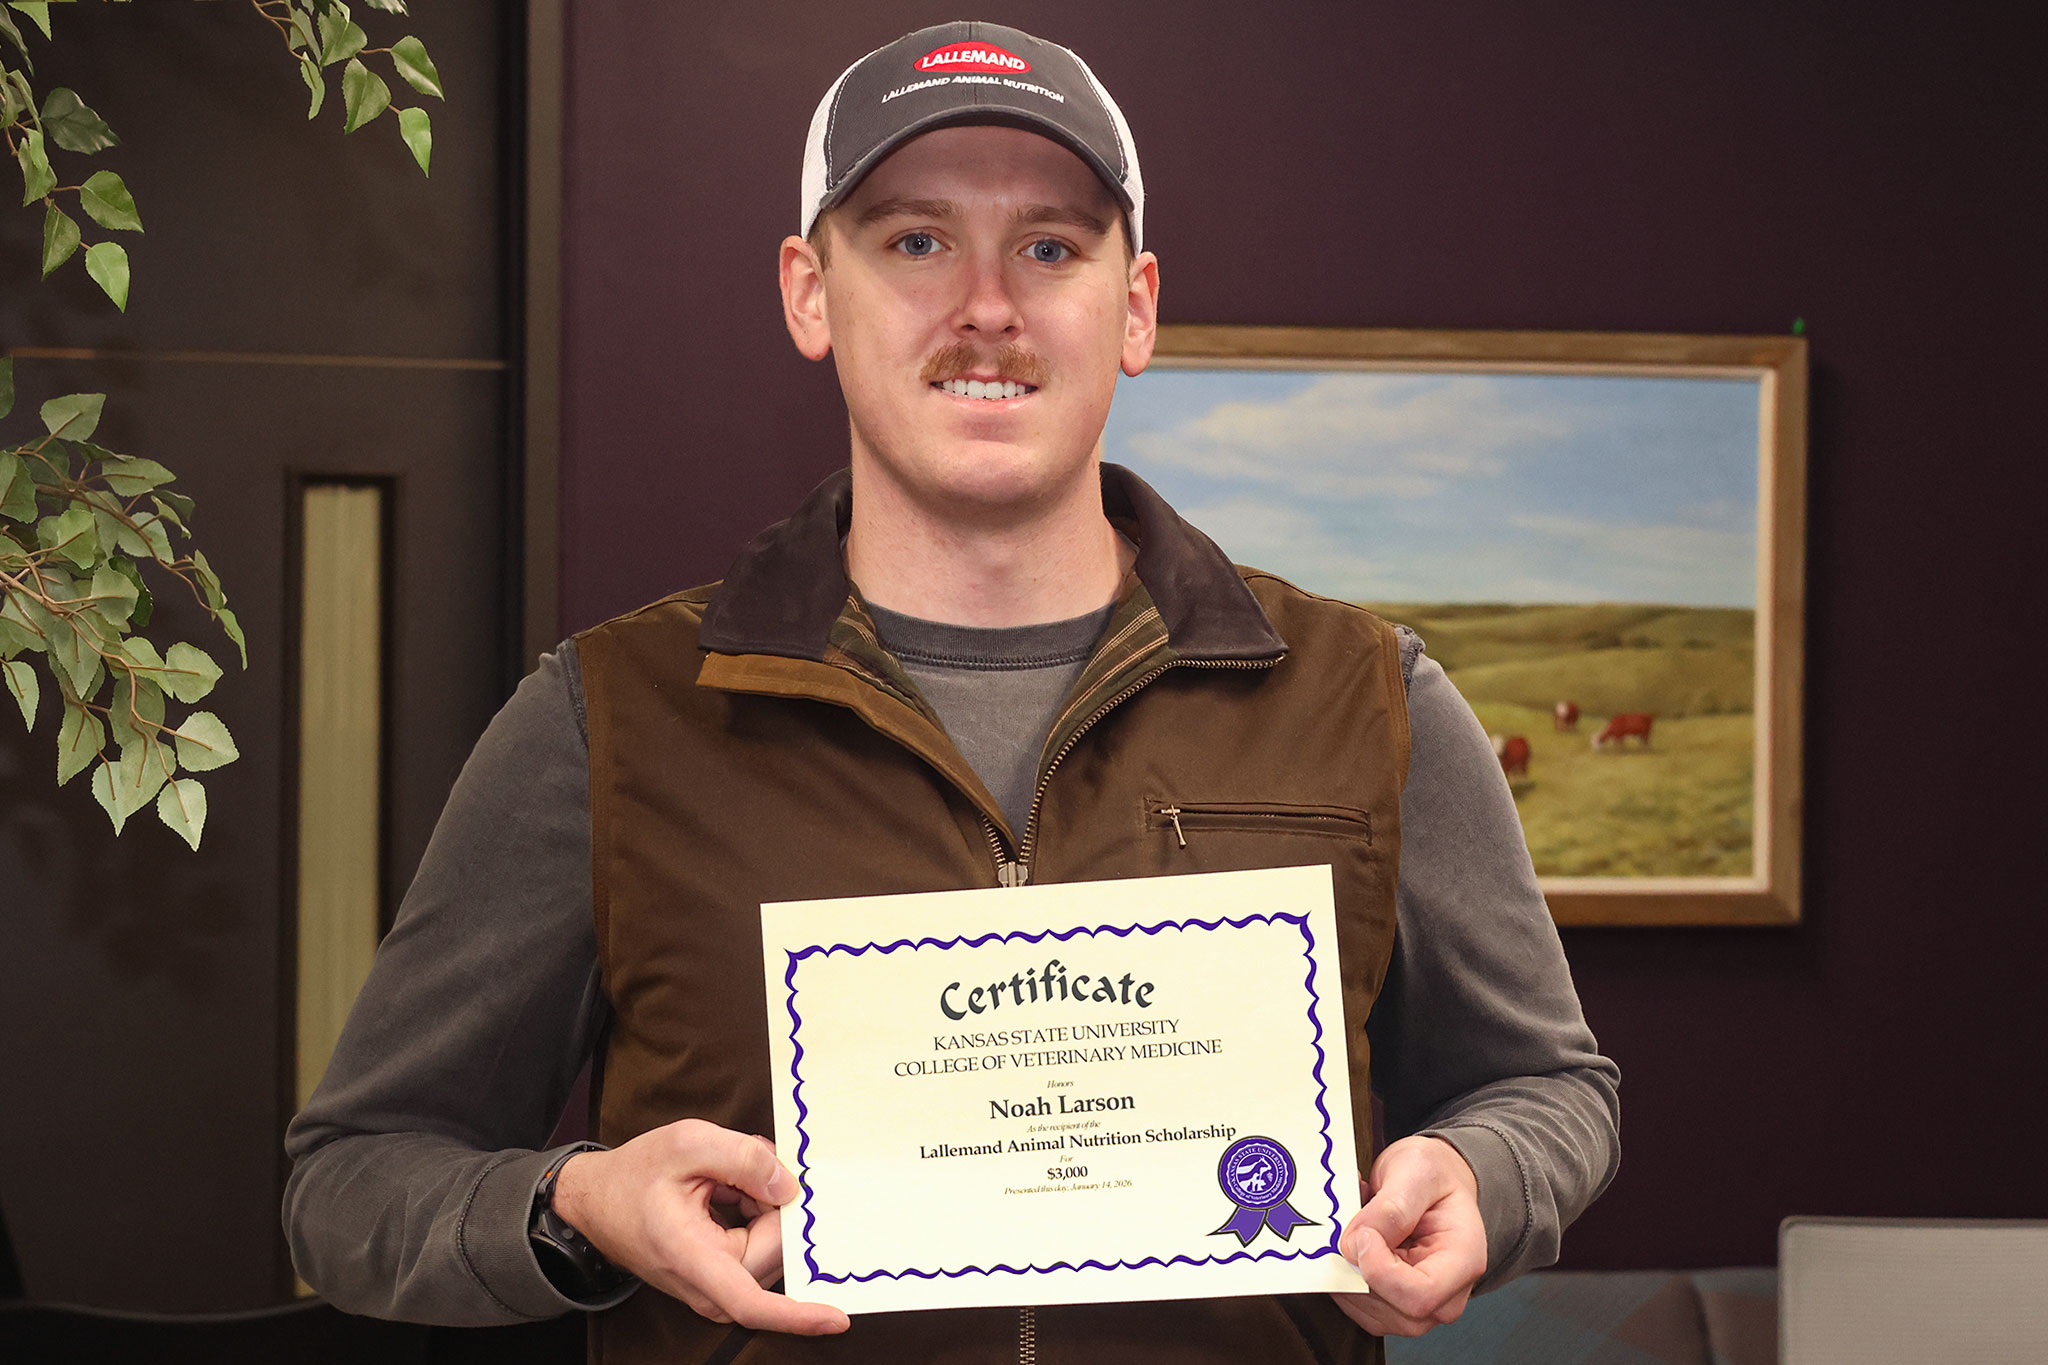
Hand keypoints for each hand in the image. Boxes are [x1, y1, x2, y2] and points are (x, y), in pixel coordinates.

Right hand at [551, 1118, 849, 1334]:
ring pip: (772, 1243)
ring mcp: (715, 1287)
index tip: (837, 1319)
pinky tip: (729, 1190)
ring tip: (725, 1180)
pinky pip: (762, 1243)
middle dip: (772, 1203)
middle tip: (740, 1169)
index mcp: (692, 1258)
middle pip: (775, 1249)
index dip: (799, 1314)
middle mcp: (706, 1286)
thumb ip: (744, 1158)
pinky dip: (756, 1211)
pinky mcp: (723, 1278)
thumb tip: (790, 1187)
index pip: (752, 1303)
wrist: (595, 1201)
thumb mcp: (687, 1144)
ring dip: (762, 1204)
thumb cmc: (633, 1176)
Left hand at [1331, 1135, 1486, 1337]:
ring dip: (1346, 1267)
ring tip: (1357, 1223)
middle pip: (1392, 1309)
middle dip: (1358, 1267)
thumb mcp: (1417, 1171)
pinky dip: (1342, 1273)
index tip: (1362, 1234)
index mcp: (1464, 1261)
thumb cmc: (1434, 1174)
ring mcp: (1421, 1308)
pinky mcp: (1392, 1306)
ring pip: (1367, 1310)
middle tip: (1353, 1219)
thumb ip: (1391, 1209)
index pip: (1420, 1295)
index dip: (1379, 1271)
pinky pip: (1355, 1304)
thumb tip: (1354, 1245)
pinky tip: (1353, 1241)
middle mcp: (1447, 1295)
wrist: (1434, 1181)